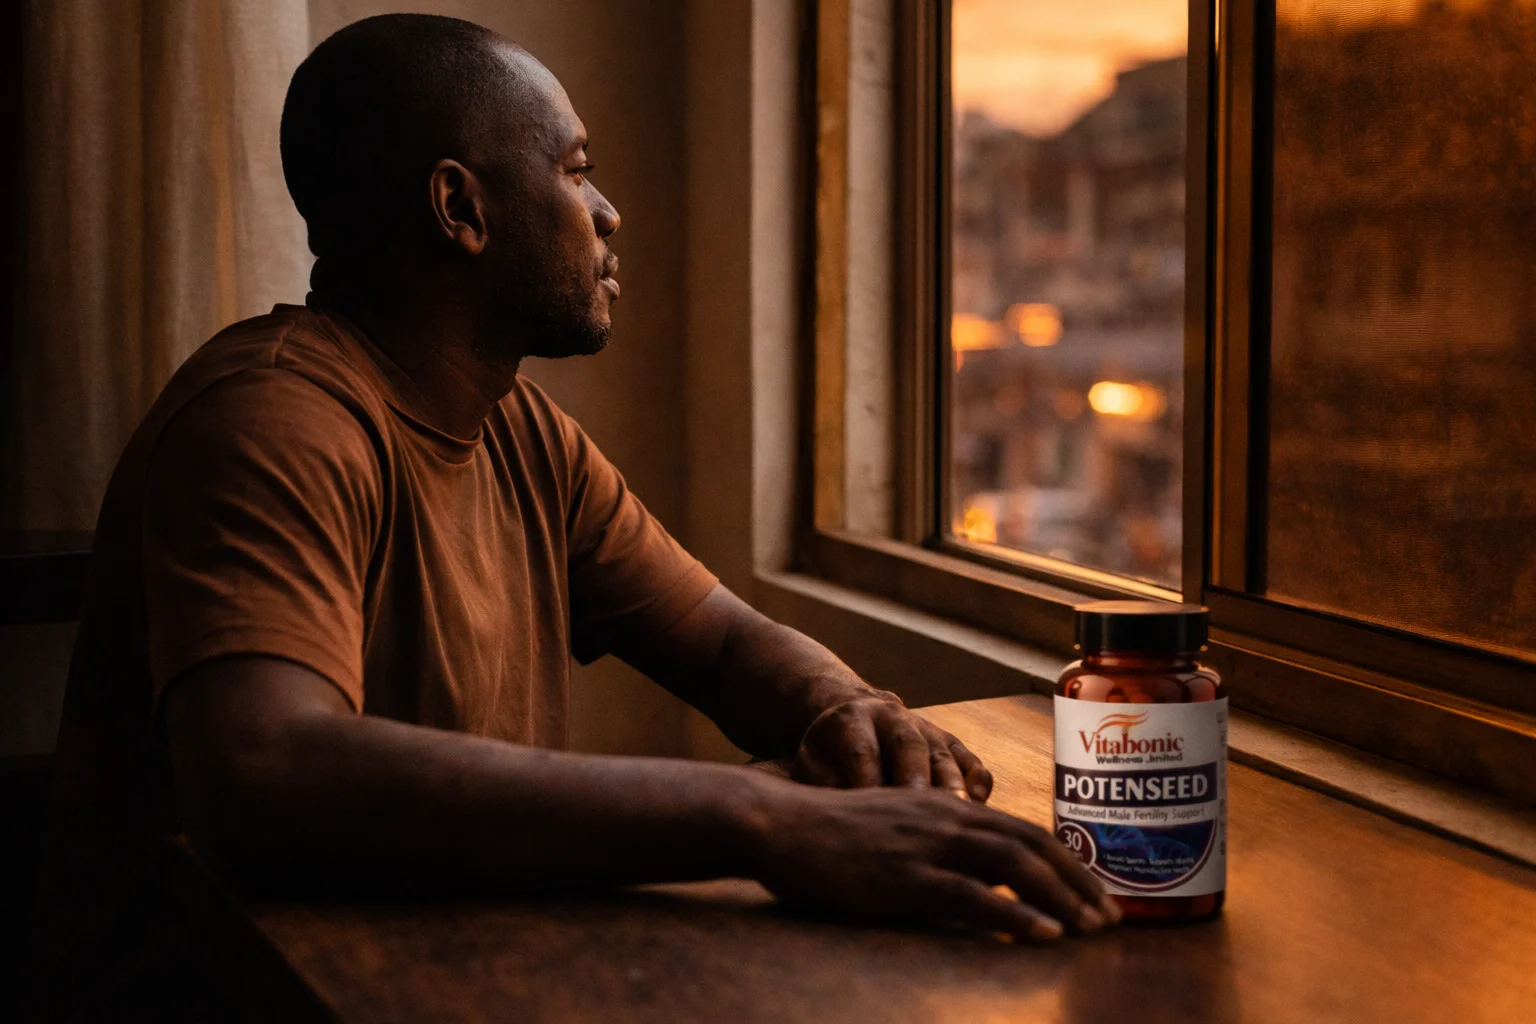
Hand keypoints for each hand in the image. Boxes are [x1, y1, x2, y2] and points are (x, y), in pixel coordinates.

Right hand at [748, 782, 1118, 940]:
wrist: (779, 824)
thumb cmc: (831, 832)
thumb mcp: (895, 825)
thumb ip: (936, 840)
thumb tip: (974, 873)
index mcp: (946, 807)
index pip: (1023, 829)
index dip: (1068, 860)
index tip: (1098, 891)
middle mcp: (945, 818)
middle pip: (1030, 844)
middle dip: (1078, 881)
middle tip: (1112, 917)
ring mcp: (926, 847)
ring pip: (1012, 867)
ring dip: (1061, 898)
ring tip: (1092, 928)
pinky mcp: (904, 879)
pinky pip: (971, 897)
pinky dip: (1014, 915)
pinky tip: (1042, 935)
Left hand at [792, 696, 992, 800]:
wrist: (853, 716)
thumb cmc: (828, 757)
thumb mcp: (810, 766)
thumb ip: (822, 785)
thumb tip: (841, 812)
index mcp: (850, 720)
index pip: (861, 750)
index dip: (868, 781)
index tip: (872, 816)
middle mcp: (891, 717)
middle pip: (909, 746)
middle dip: (917, 780)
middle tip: (924, 816)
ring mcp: (924, 726)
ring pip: (942, 753)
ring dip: (952, 785)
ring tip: (958, 816)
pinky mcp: (948, 739)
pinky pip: (969, 758)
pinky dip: (977, 779)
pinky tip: (979, 804)